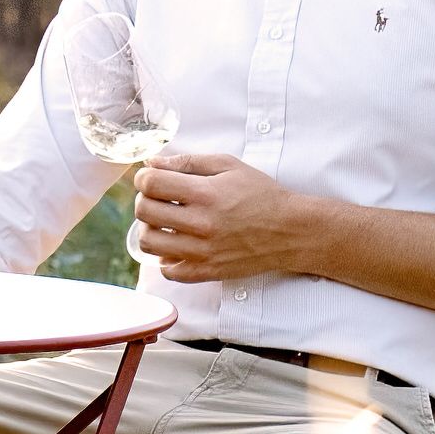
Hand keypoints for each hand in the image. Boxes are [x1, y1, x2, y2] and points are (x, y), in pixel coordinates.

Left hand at [130, 151, 304, 284]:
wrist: (291, 230)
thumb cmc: (261, 194)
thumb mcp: (229, 166)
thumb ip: (188, 162)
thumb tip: (152, 163)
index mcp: (205, 193)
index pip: (151, 184)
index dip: (143, 178)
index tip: (150, 179)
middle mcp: (201, 224)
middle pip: (144, 212)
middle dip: (145, 200)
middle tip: (157, 199)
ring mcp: (202, 251)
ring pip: (149, 242)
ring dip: (150, 229)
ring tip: (164, 223)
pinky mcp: (207, 271)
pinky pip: (168, 270)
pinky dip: (166, 257)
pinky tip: (177, 245)